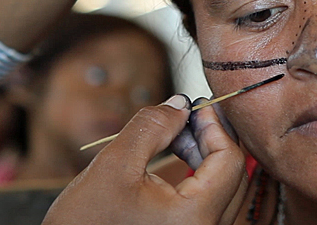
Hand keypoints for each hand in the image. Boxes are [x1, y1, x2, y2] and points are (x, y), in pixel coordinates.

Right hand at [42, 95, 247, 224]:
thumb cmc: (84, 223)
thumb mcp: (114, 165)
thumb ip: (152, 127)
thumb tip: (180, 103)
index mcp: (195, 217)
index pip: (229, 160)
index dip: (215, 126)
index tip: (198, 105)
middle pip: (232, 175)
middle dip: (212, 139)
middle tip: (189, 115)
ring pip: (223, 189)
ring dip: (205, 156)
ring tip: (177, 134)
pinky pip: (209, 203)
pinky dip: (198, 176)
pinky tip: (177, 157)